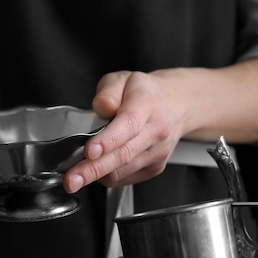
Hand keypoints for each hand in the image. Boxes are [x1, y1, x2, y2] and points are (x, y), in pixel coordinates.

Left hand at [63, 59, 257, 192]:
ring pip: (126, 170)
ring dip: (100, 177)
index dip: (108, 141)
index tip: (90, 153)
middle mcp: (155, 134)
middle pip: (124, 154)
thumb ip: (110, 89)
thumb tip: (103, 105)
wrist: (185, 103)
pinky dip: (113, 177)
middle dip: (94, 169)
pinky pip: (131, 177)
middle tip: (72, 179)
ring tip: (76, 179)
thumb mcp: (125, 78)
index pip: (128, 126)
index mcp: (147, 107)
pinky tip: (100, 173)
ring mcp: (156, 154)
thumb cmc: (151, 91)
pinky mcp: (155, 167)